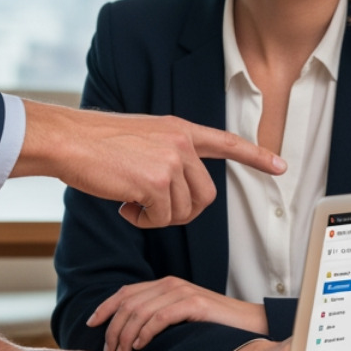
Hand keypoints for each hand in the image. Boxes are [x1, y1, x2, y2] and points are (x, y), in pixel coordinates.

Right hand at [14, 101, 285, 227]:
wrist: (70, 141)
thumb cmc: (97, 144)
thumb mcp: (142, 138)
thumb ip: (167, 155)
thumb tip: (177, 189)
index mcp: (179, 130)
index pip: (226, 142)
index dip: (255, 155)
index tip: (281, 166)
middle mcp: (181, 143)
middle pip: (205, 196)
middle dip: (182, 212)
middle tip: (150, 208)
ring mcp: (170, 162)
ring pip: (182, 212)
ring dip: (156, 217)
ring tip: (130, 201)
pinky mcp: (155, 182)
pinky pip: (161, 219)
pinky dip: (142, 221)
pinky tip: (123, 205)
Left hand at [88, 277, 267, 350]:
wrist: (249, 323)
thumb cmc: (214, 325)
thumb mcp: (181, 317)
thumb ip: (159, 316)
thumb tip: (131, 333)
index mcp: (164, 285)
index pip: (126, 292)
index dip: (105, 307)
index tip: (91, 324)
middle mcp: (169, 284)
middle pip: (128, 302)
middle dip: (112, 327)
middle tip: (108, 350)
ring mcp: (181, 291)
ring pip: (140, 310)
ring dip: (125, 333)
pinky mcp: (193, 303)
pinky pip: (160, 316)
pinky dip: (145, 331)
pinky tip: (138, 345)